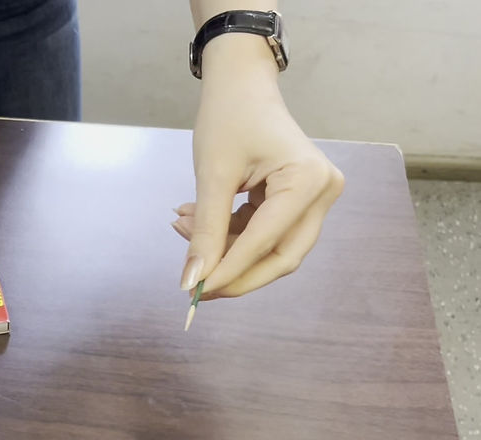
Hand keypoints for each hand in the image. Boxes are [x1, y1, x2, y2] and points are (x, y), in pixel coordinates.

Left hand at [173, 35, 343, 299]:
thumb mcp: (212, 176)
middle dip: (235, 273)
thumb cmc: (228, 117)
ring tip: (182, 227)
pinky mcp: (299, 200)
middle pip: (281, 257)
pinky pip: (266, 233)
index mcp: (307, 181)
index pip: (266, 242)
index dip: (229, 271)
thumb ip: (205, 231)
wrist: (240, 84)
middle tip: (194, 283)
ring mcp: (315, 197)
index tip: (195, 290)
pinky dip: (230, 236)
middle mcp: (322, 192)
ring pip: (272, 249)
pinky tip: (194, 222)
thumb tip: (193, 281)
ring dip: (227, 251)